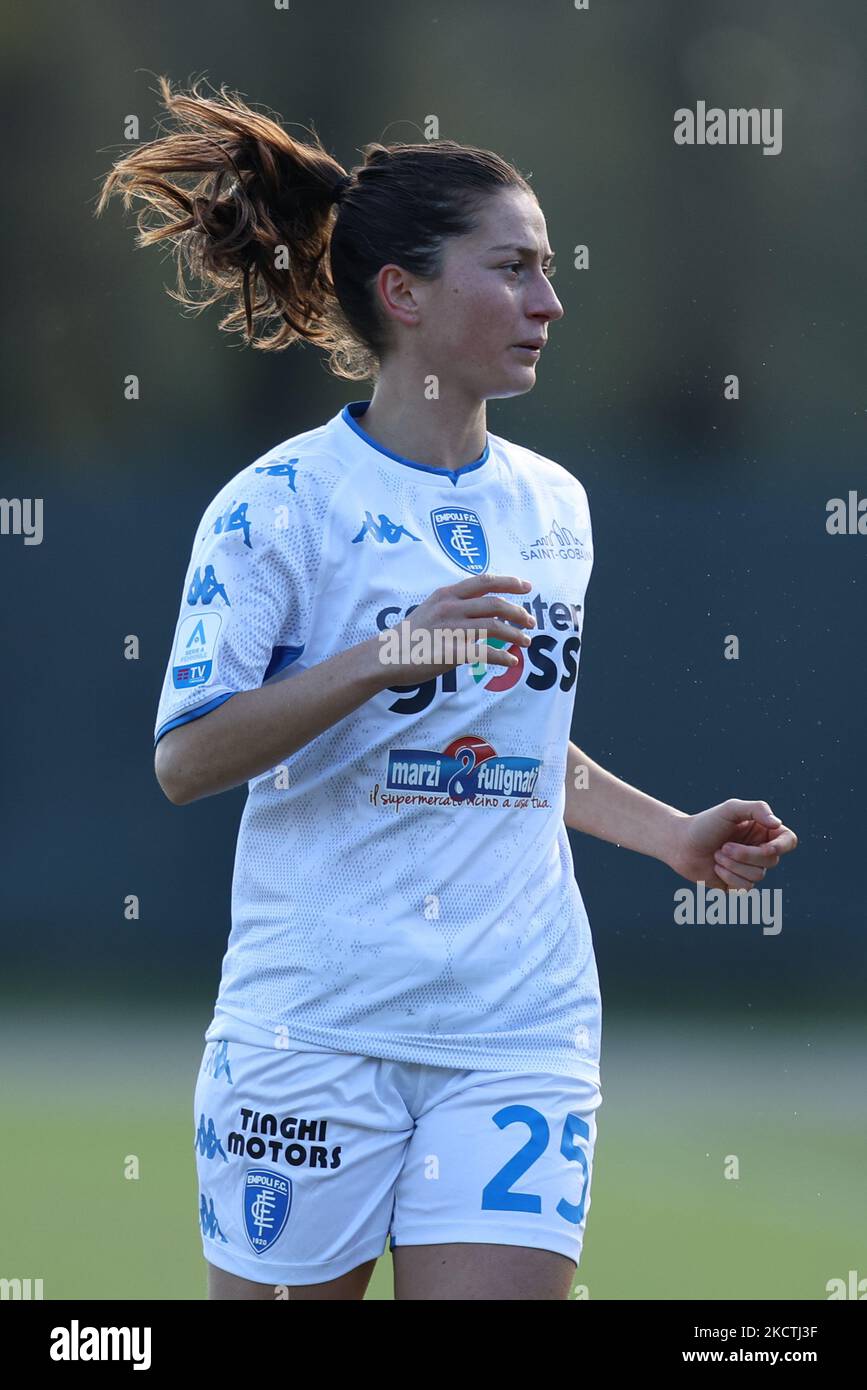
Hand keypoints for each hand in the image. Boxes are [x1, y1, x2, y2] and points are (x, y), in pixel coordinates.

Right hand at [376, 573, 537, 684]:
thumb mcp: (431, 608)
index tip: (527, 587)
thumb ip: (455, 605)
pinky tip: (511, 662)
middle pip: (496, 604)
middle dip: (518, 612)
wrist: (386, 656)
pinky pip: (486, 654)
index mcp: (447, 594)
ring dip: (516, 635)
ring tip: (526, 642)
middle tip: (531, 621)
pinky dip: (503, 658)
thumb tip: (482, 609)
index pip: (484, 581)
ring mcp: (452, 629)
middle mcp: (451, 608)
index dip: (509, 582)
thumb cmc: (410, 635)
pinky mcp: (452, 653)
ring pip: (495, 628)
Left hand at [666, 799, 797, 890]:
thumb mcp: (730, 809)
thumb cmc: (705, 824)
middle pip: (772, 860)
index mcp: (763, 832)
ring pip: (758, 876)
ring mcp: (750, 869)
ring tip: (717, 855)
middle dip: (745, 855)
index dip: (781, 847)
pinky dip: (728, 877)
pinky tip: (716, 868)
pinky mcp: (738, 886)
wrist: (680, 844)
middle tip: (722, 846)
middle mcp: (760, 851)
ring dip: (732, 865)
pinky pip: (745, 889)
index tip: (766, 846)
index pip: (788, 841)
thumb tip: (777, 824)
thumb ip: (756, 809)